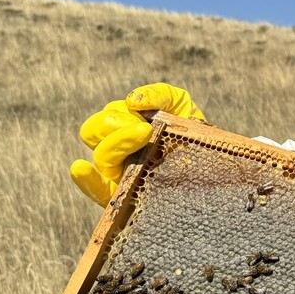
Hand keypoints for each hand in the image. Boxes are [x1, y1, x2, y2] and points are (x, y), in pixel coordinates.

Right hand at [69, 83, 205, 204]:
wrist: (214, 161)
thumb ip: (158, 94)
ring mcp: (118, 174)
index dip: (118, 116)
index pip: (104, 119)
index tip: (145, 118)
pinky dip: (87, 180)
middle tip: (143, 129)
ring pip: (102, 156)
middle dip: (115, 125)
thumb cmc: (191, 130)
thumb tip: (133, 101)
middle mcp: (115, 150)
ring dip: (118, 143)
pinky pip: (97, 192)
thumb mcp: (178, 104)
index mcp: (121, 128)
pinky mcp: (123, 199)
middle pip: (93, 133)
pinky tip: (80, 168)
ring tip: (145, 135)